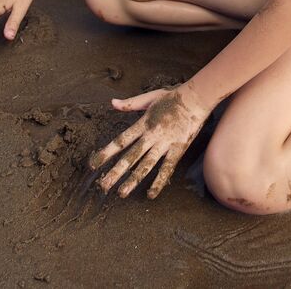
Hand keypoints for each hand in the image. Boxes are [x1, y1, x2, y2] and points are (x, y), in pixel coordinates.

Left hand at [88, 84, 210, 198]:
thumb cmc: (173, 97)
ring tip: (121, 194)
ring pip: (146, 165)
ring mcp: (164, 143)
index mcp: (143, 124)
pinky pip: (167, 168)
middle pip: (130, 157)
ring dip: (133, 180)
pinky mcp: (178, 149)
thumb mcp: (149, 98)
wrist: (196, 98)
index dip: (106, 152)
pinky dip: (159, 182)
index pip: (121, 140)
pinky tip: (150, 194)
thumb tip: (112, 103)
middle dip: (115, 172)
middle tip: (103, 186)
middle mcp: (151, 135)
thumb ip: (130, 104)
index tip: (93, 164)